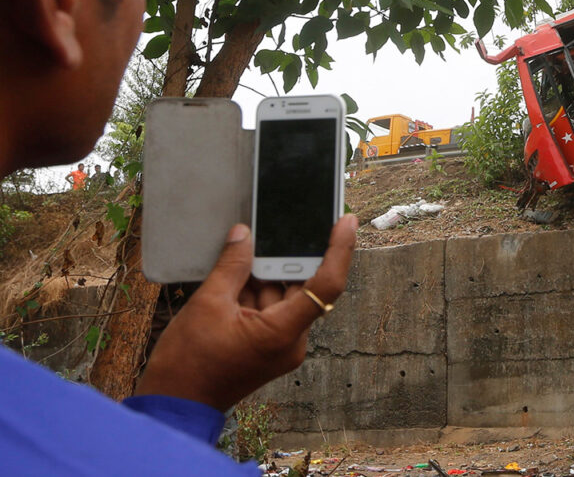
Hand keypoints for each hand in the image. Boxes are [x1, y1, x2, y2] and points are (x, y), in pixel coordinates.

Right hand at [133, 215, 356, 410]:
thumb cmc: (188, 363)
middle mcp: (291, 341)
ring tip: (241, 253)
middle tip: (272, 229)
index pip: (326, 284)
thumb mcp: (207, 304)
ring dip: (264, 275)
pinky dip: (256, 291)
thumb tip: (244, 235)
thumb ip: (231, 266)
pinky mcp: (268, 347)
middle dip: (284, 259)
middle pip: (302, 287)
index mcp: (283, 332)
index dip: (340, 249)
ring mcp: (280, 346)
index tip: (347, 221)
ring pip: (284, 296)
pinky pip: (272, 310)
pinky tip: (236, 275)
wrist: (175, 404)